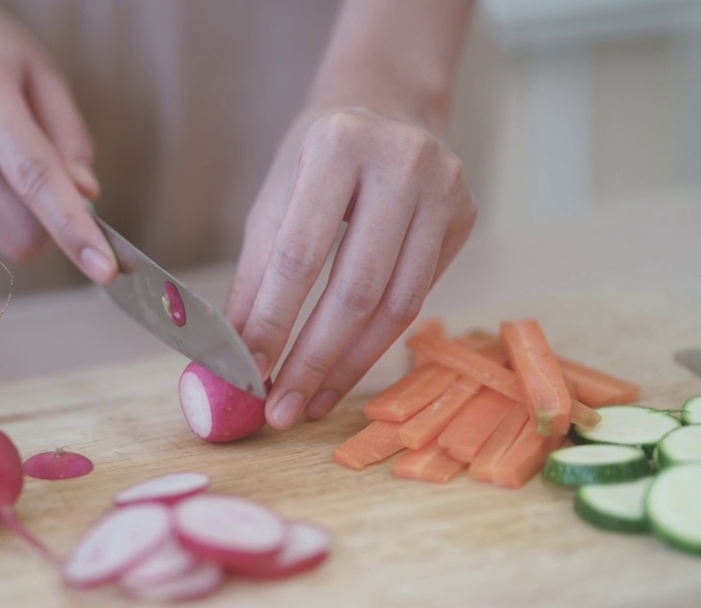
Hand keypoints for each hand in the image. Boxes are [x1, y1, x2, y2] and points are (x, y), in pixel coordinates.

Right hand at [0, 0, 115, 281]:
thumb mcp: (44, 73)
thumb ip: (70, 137)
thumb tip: (87, 196)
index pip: (34, 179)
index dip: (72, 229)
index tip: (104, 268)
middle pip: (16, 229)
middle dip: (53, 227)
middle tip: (65, 187)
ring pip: (0, 233)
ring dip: (25, 212)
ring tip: (10, 154)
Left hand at [225, 104, 476, 429]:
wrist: (387, 104)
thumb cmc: (318, 156)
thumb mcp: (275, 198)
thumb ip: (257, 273)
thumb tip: (236, 354)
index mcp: (339, 145)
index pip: (302, 252)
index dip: (275, 320)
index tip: (249, 373)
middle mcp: (403, 162)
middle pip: (357, 287)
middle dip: (314, 359)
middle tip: (282, 410)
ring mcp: (445, 189)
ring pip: (398, 304)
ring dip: (348, 364)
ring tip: (311, 402)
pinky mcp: (465, 217)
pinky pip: (419, 297)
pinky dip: (377, 342)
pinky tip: (344, 369)